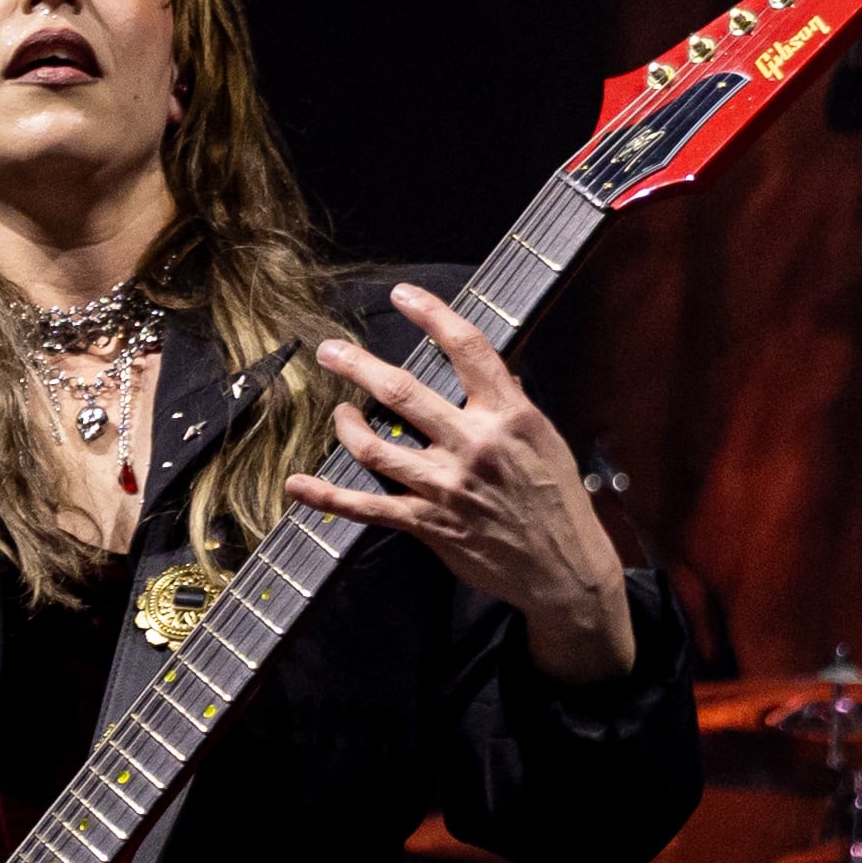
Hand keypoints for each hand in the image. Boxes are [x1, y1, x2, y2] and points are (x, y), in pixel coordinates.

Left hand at [285, 282, 637, 685]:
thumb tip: (487, 367)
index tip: (403, 295)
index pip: (467, 348)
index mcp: (509, 415)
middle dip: (358, 365)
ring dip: (345, 425)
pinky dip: (327, 497)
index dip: (432, 314)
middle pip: (403, 392)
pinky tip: (298, 485)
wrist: (563, 567)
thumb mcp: (544, 438)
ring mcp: (447, 486)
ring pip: (376, 447)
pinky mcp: (429, 523)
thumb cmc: (555, 497)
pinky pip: (367, 507)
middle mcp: (475, 444)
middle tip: (329, 351)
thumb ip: (510, 402)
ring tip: (338, 412)